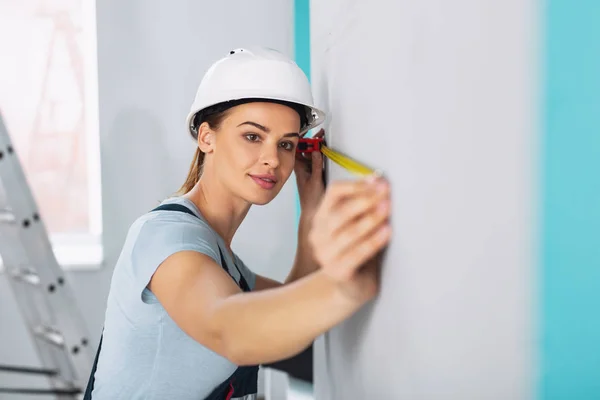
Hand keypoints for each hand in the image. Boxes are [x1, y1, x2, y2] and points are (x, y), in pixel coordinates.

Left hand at [294, 129, 325, 217]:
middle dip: (314, 141)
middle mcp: (304, 168)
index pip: (299, 149)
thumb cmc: (311, 200)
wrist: (313, 213)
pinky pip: (318, 162)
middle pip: (307, 150)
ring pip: (313, 155)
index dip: (304, 139)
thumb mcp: (315, 181)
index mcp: (300, 168)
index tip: (312, 133)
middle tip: (322, 135)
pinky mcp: (316, 175)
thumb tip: (317, 151)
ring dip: (318, 148)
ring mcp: (310, 171)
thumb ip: (316, 165)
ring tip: (324, 140)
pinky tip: (326, 153)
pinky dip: (322, 156)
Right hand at [308, 175, 391, 303]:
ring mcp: (325, 255)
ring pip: (349, 232)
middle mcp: (318, 235)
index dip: (356, 185)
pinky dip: (373, 241)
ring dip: (370, 219)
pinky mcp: (338, 272)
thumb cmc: (357, 249)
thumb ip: (363, 204)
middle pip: (340, 212)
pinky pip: (357, 253)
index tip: (379, 182)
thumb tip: (380, 180)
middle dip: (365, 200)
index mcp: (321, 217)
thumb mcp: (357, 223)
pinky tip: (387, 231)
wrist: (352, 286)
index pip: (333, 193)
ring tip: (388, 209)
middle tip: (386, 193)